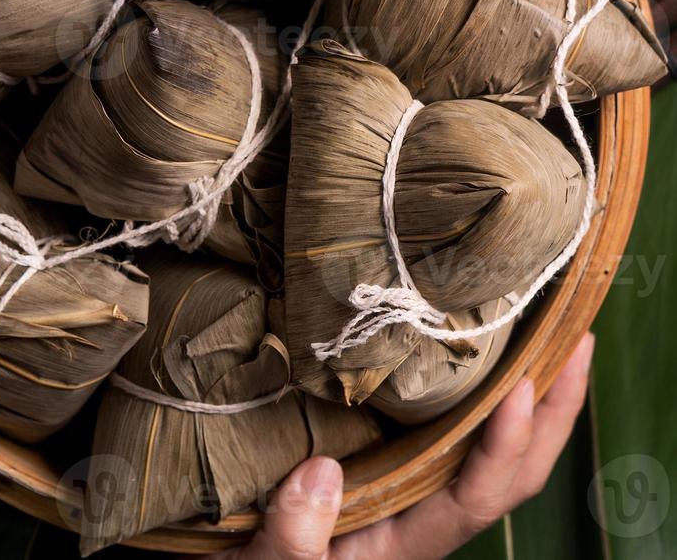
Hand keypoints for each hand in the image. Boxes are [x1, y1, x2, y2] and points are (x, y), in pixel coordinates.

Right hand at [208, 333, 594, 559]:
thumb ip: (293, 540)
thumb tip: (320, 475)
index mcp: (406, 538)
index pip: (474, 498)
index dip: (504, 449)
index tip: (520, 392)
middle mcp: (426, 509)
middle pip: (514, 471)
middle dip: (555, 410)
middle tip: (576, 338)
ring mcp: (419, 481)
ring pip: (498, 446)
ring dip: (536, 392)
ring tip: (553, 330)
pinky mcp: (400, 456)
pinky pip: (463, 427)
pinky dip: (490, 388)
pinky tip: (488, 347)